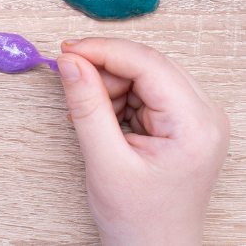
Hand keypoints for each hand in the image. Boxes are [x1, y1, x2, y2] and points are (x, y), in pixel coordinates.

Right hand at [57, 38, 229, 245]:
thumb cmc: (139, 219)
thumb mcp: (105, 160)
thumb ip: (87, 105)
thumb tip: (70, 62)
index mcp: (195, 125)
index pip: (147, 63)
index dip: (102, 51)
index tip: (65, 52)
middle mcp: (205, 116)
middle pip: (148, 65)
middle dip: (105, 71)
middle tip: (73, 89)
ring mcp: (197, 119)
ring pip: (145, 75)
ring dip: (111, 87)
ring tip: (93, 121)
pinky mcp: (184, 124)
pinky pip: (147, 91)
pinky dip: (119, 99)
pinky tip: (106, 123)